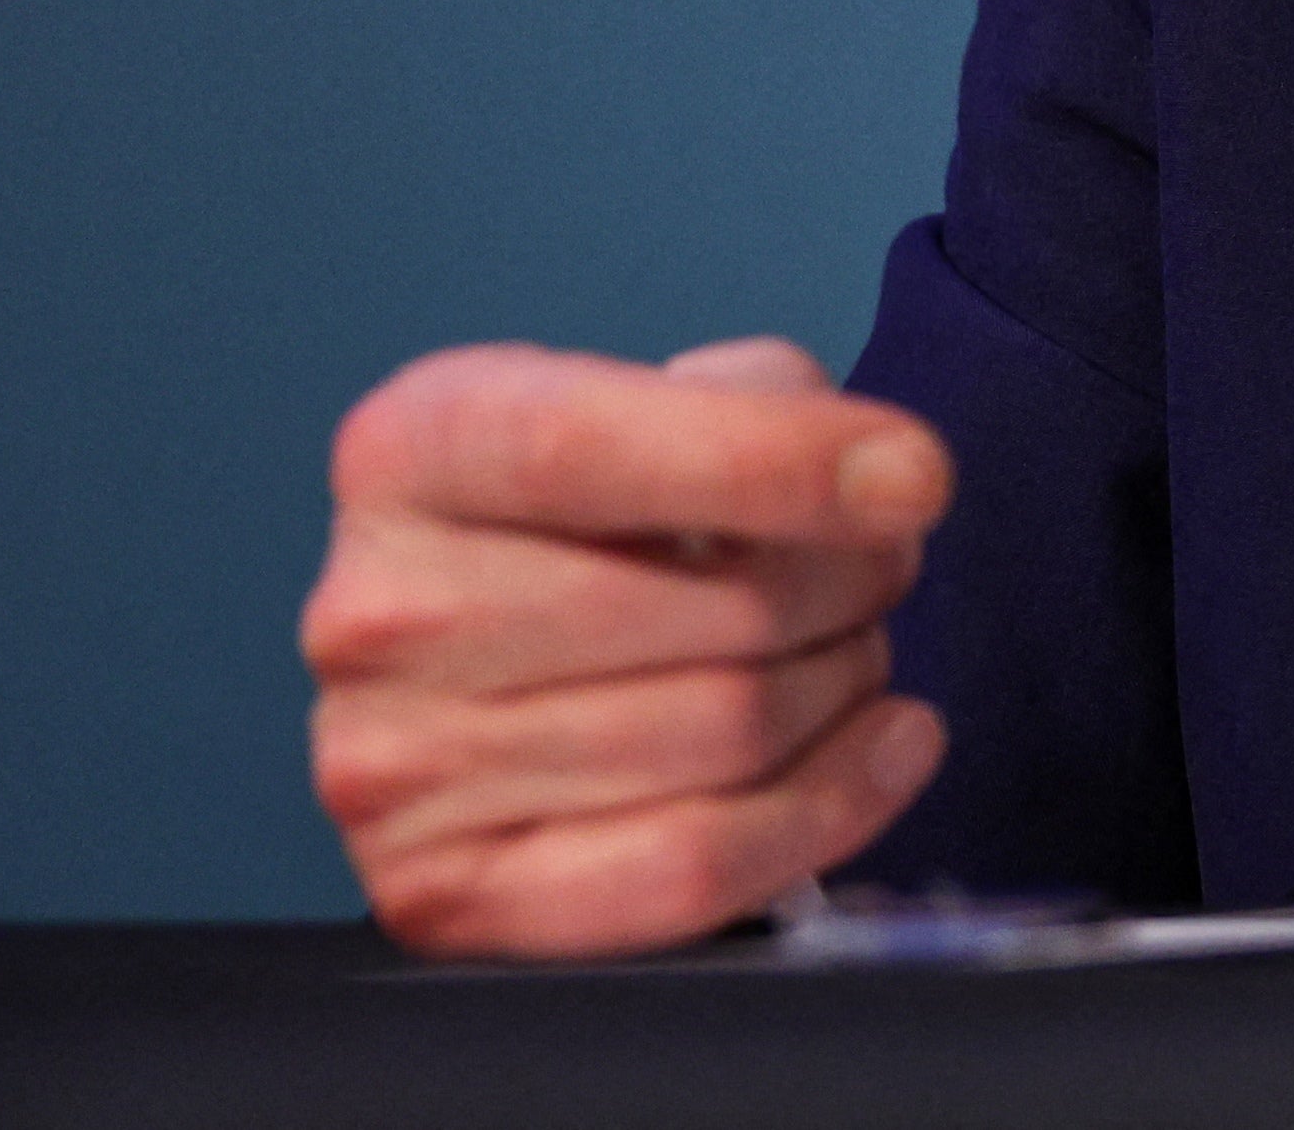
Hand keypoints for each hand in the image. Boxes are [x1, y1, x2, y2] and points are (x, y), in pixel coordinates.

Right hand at [303, 338, 954, 956]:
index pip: (591, 450)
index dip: (776, 462)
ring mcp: (394, 770)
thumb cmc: (591, 511)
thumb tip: (884, 483)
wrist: (475, 646)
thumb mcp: (658, 398)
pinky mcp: (445, 895)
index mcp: (414, 450)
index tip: (916, 480)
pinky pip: (687, 869)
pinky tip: (887, 744)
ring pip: (728, 734)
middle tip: (883, 569)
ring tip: (850, 651)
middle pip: (714, 610)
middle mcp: (377, 613)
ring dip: (847, 686)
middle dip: (855, 585)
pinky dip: (829, 807)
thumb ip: (768, 403)